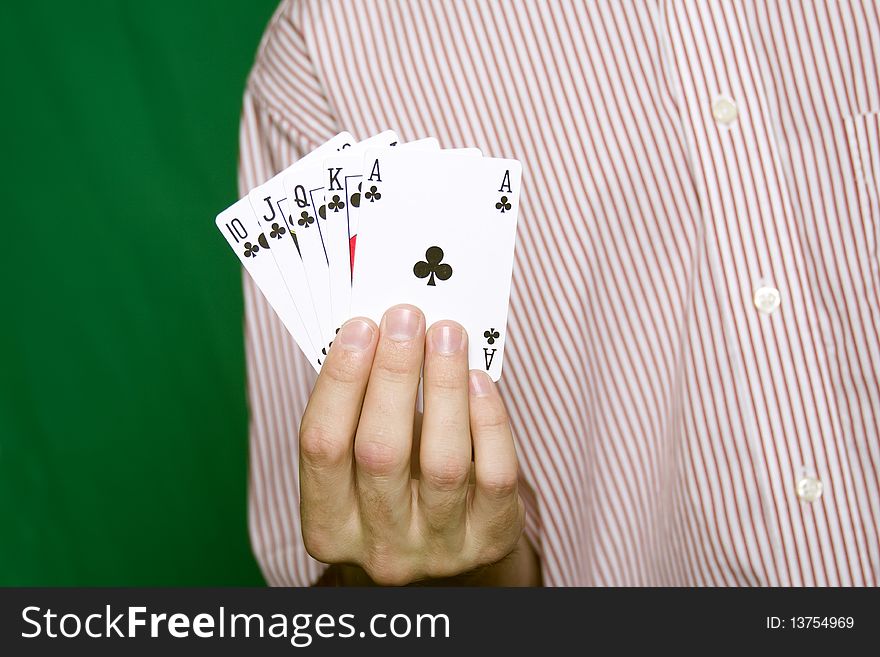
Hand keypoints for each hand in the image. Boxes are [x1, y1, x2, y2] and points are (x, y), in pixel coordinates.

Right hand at [298, 304, 524, 584]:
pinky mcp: (490, 540)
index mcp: (328, 526)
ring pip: (443, 462)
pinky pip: (494, 474)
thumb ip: (362, 410)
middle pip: (380, 452)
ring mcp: (438, 550)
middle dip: (394, 373)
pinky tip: (479, 380)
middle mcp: (379, 548)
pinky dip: (489, 420)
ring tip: (447, 334)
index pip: (321, 446)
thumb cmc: (397, 487)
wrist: (447, 548)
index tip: (360, 326)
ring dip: (444, 386)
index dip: (340, 380)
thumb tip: (382, 331)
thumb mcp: (362, 463)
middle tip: (407, 318)